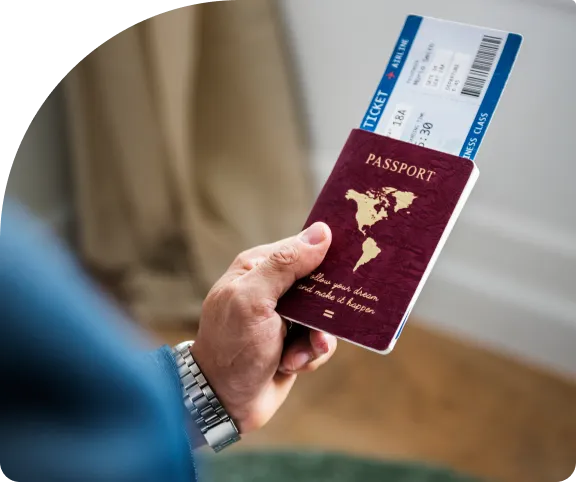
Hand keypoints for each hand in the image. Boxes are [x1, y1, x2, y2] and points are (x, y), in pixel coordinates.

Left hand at [191, 222, 336, 433]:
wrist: (224, 401)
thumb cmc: (232, 346)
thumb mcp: (253, 300)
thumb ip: (284, 265)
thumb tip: (321, 232)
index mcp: (258, 268)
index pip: (301, 247)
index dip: (325, 254)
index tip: (351, 261)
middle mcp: (272, 288)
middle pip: (319, 283)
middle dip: (325, 308)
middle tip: (321, 325)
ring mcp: (285, 316)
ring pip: (325, 316)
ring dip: (315, 339)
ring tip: (295, 354)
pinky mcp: (295, 341)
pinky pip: (320, 342)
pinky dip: (309, 356)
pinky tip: (290, 364)